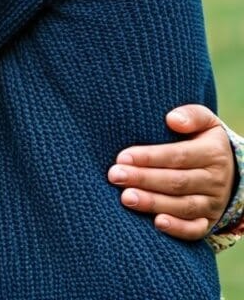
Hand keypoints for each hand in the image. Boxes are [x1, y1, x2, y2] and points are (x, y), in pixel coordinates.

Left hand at [108, 104, 233, 239]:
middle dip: (143, 179)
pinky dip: (178, 229)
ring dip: (153, 203)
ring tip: (126, 198)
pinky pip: (196, 230)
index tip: (122, 157)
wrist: (231, 169)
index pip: (178, 156)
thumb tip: (172, 119)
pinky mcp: (208, 221)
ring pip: (182, 206)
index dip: (149, 157)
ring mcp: (212, 203)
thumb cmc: (204, 138)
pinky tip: (157, 223)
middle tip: (115, 176)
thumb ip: (191, 115)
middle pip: (176, 182)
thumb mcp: (206, 121)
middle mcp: (215, 180)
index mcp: (212, 153)